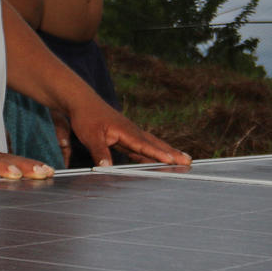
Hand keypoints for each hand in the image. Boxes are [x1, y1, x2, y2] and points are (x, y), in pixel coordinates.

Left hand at [67, 97, 190, 168]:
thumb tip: (106, 168)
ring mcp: (130, 133)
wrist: (82, 102)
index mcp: (126, 131)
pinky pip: (143, 146)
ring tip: (182, 159)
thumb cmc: (86, 117)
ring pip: (152, 144)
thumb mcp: (90, 136)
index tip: (172, 160)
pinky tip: (158, 159)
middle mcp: (132, 131)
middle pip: (155, 144)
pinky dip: (153, 153)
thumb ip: (100, 153)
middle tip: (189, 160)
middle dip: (172, 153)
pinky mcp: (126, 136)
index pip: (144, 145)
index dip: (158, 154)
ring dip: (167, 152)